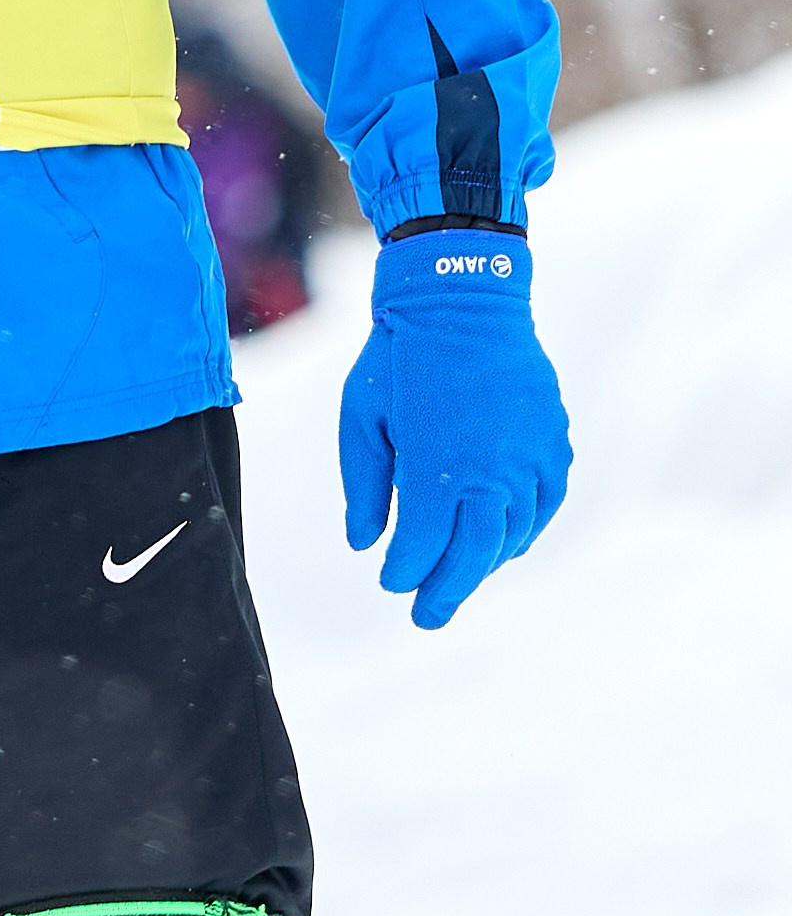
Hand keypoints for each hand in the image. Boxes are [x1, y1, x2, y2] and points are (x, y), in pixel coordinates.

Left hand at [338, 230, 570, 629]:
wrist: (459, 296)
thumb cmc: (398, 357)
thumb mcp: (361, 418)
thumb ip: (364, 486)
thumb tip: (365, 545)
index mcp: (437, 463)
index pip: (423, 543)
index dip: (406, 571)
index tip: (390, 583)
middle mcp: (491, 467)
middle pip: (475, 553)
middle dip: (448, 590)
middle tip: (426, 618)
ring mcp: (529, 454)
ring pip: (515, 532)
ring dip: (486, 562)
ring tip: (460, 578)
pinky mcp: (553, 439)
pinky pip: (547, 501)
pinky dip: (527, 529)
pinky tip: (505, 542)